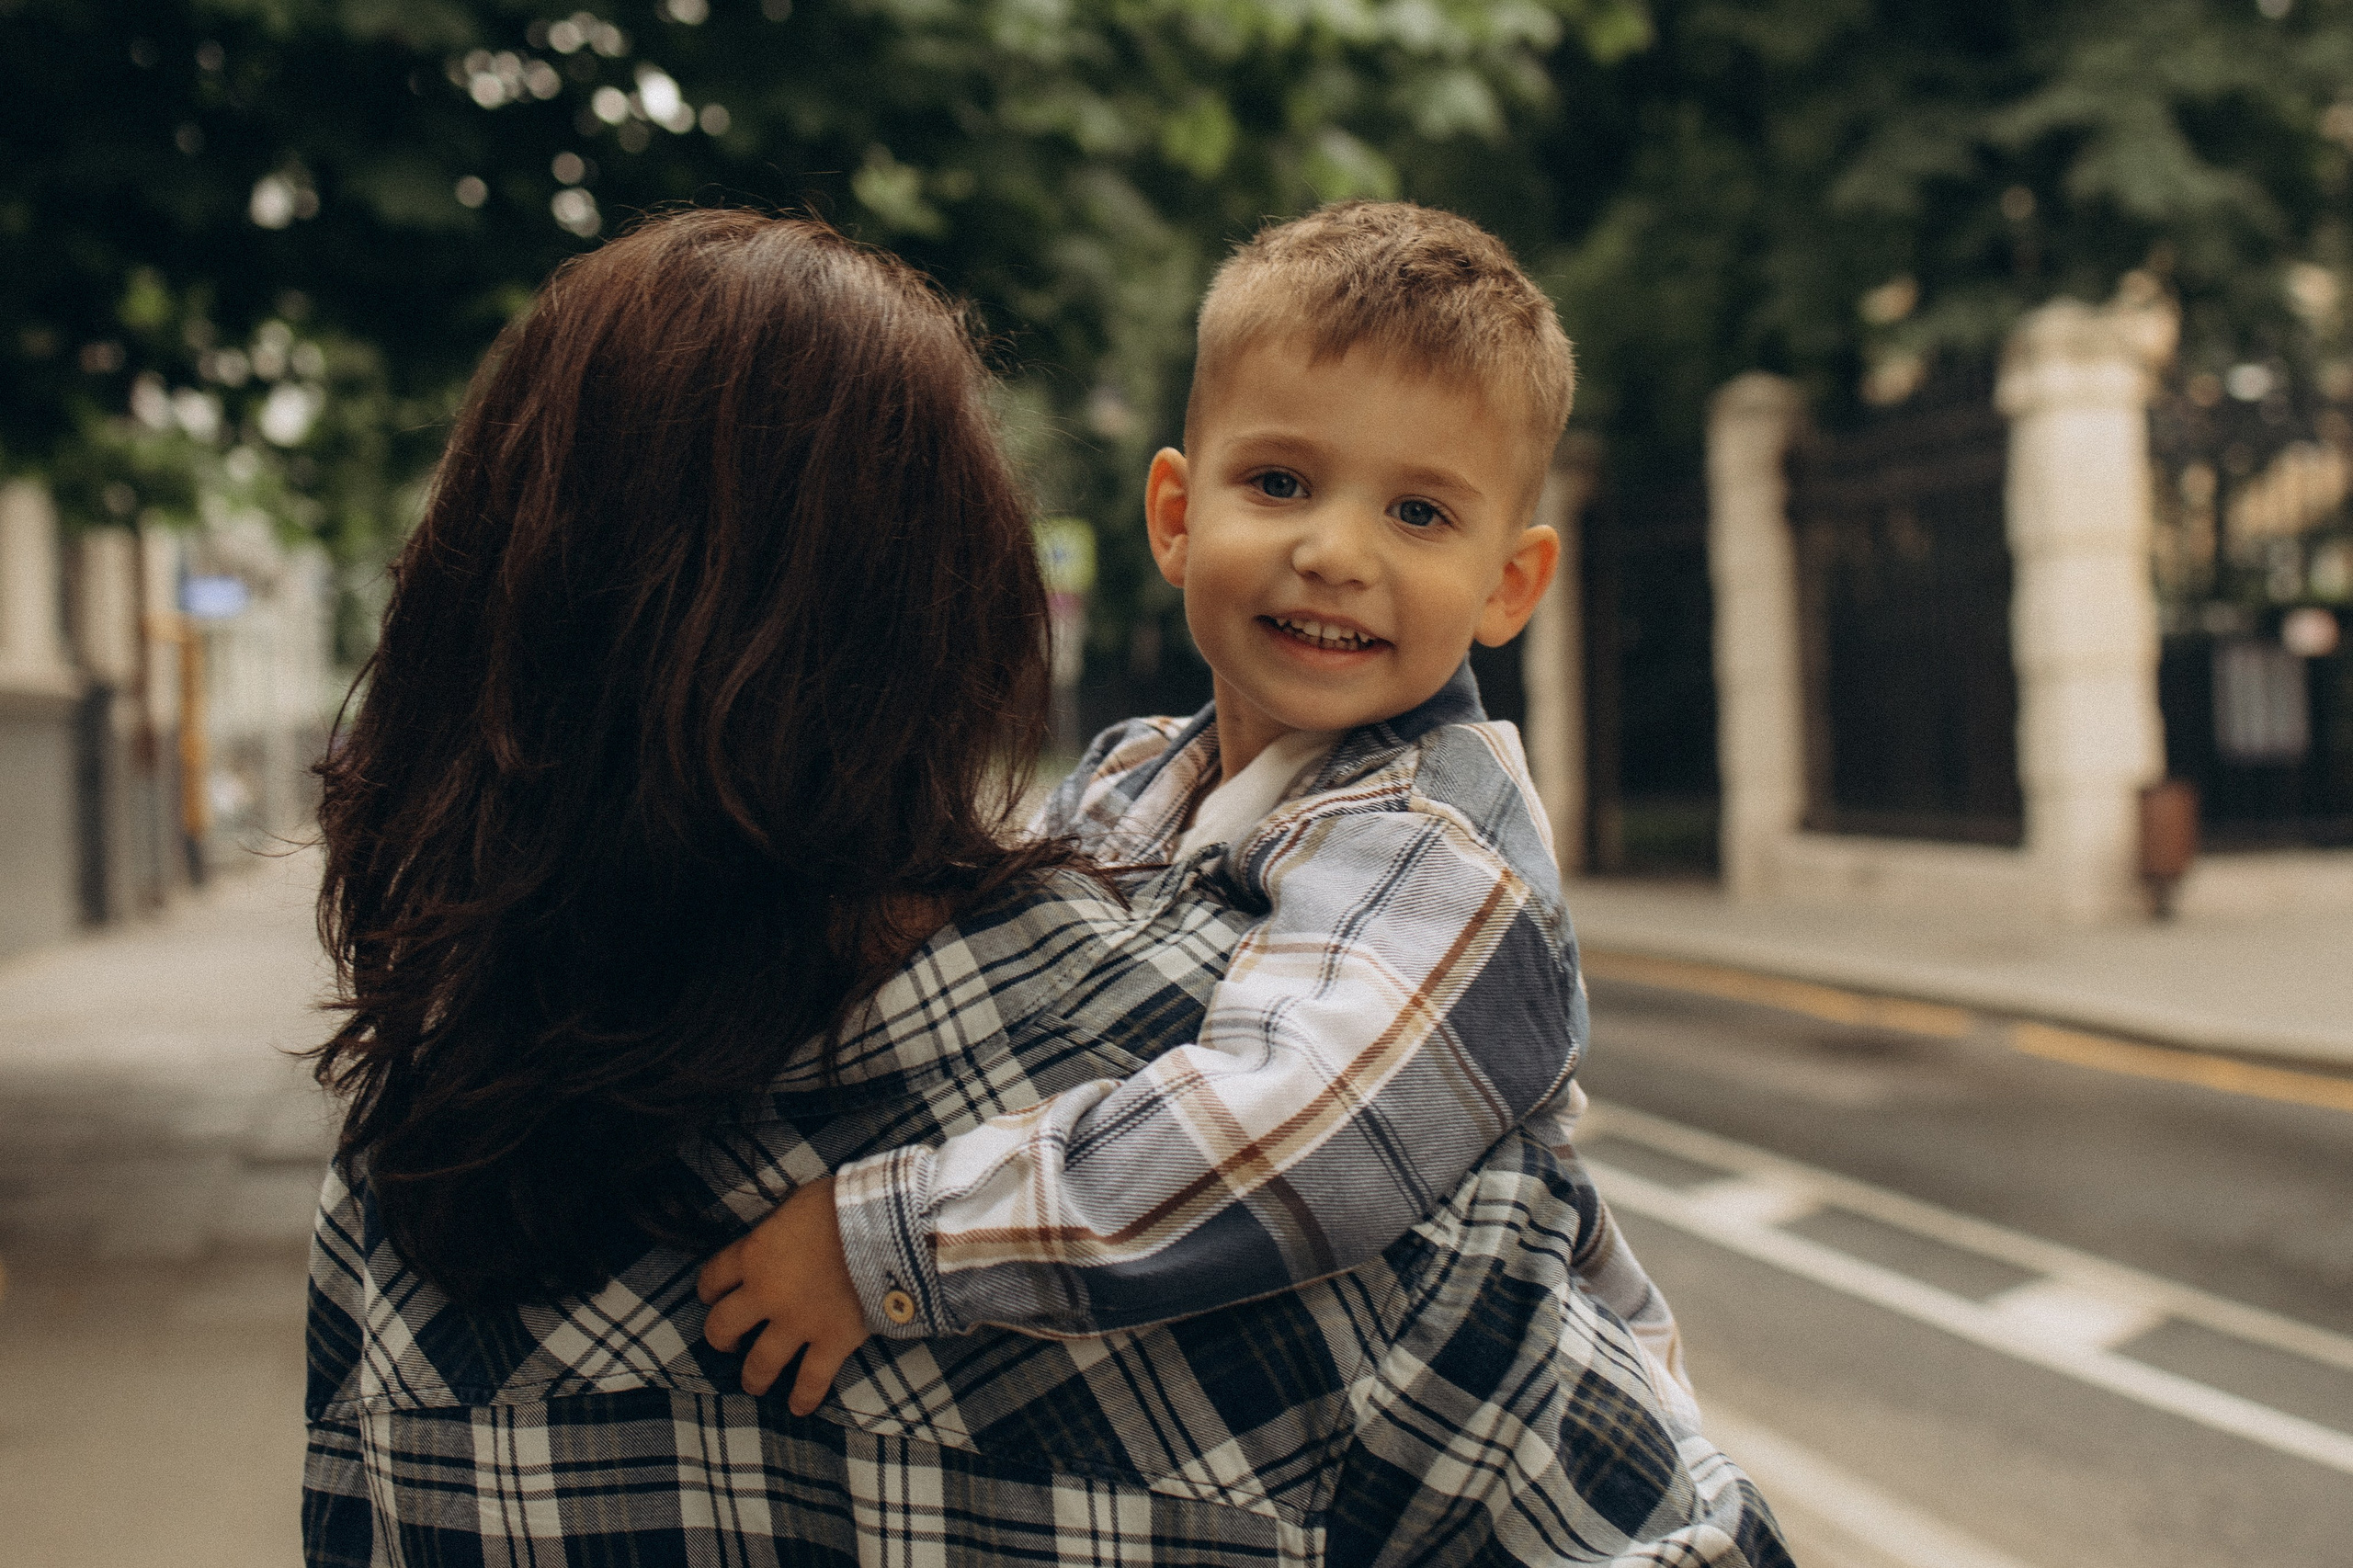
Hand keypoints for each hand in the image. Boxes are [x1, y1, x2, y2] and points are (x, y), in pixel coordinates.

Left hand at [696, 1176, 870, 1413]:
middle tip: (729, 1342)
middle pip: (722, 1326)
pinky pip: (811, 1380)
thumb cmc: (843, 1204)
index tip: (711, 1296)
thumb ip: (778, 1228)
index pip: (713, 1278)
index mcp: (754, 1255)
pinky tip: (798, 1408)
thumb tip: (778, 1235)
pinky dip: (804, 1397)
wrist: (887, 1226)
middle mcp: (766, 1294)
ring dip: (753, 1376)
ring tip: (755, 1383)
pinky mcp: (831, 1342)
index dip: (708, 1290)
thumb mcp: (797, 1204)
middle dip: (721, 1338)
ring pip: (760, 1363)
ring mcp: (798, 1323)